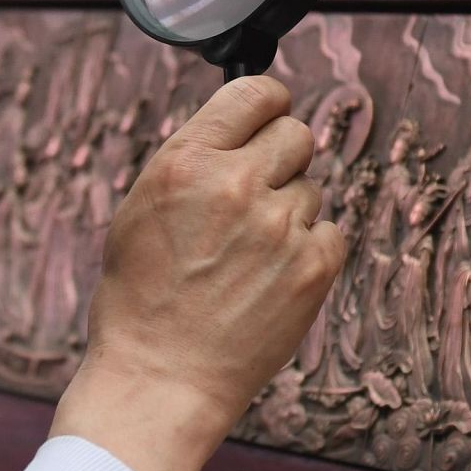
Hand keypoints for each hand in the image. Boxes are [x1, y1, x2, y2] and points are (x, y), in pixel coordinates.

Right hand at [51, 76, 345, 470]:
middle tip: (256, 198)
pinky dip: (309, 252)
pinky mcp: (313, 266)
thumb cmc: (141, 297)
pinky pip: (329, 233)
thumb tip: (242, 128)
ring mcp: (280, 225)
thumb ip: (195, 159)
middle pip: (297, 135)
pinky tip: (270, 280)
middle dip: (281, 160)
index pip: (256, 92)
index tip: (268, 119)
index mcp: (188, 160)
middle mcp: (237, 183)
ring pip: (310, 190)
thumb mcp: (144, 207)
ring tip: (248, 258)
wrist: (159, 378)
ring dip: (289, 214)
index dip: (267, 105)